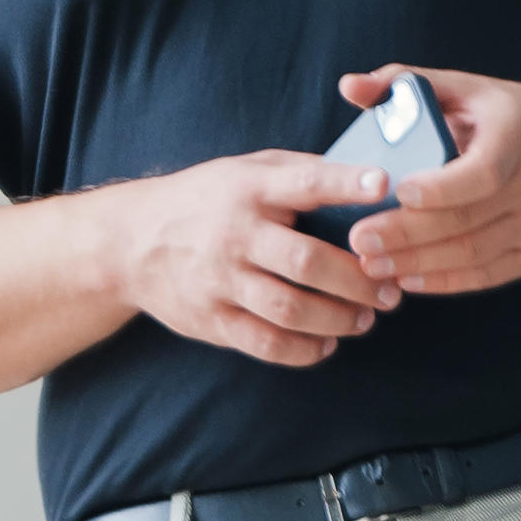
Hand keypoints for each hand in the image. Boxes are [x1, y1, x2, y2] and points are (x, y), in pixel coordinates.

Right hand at [114, 143, 395, 371]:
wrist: (130, 242)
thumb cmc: (205, 200)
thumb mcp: (246, 170)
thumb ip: (299, 173)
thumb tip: (367, 178)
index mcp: (249, 189)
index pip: (303, 183)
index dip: (345, 183)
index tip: (382, 184)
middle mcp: (235, 235)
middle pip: (306, 262)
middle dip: (358, 279)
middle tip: (390, 288)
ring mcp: (221, 281)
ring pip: (290, 310)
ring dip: (338, 319)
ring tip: (366, 318)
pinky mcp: (212, 320)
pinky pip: (266, 344)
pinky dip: (304, 350)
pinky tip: (327, 343)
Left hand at [334, 71, 520, 302]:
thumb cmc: (508, 116)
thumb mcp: (467, 87)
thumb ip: (406, 84)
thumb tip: (349, 87)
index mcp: (517, 135)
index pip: (483, 172)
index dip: (441, 188)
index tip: (398, 192)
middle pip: (467, 220)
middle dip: (408, 234)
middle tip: (359, 240)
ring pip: (472, 254)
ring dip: (417, 263)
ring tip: (370, 264)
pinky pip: (485, 276)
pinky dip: (443, 281)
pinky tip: (405, 278)